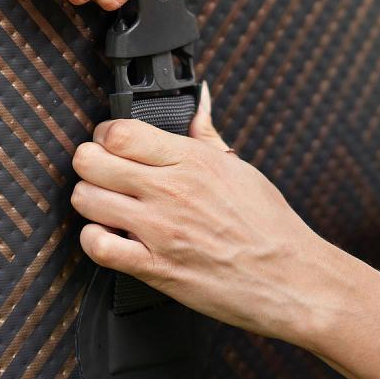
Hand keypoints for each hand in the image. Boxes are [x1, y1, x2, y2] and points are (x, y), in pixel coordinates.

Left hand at [70, 82, 346, 342]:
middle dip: (89, 164)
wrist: (291, 278)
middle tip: (100, 172)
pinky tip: (108, 237)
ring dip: (89, 202)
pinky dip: (94, 241)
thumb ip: (207, 134)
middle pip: (92, 161)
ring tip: (104, 206)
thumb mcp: (240, 168)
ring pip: (87, 201)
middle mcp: (172, 191)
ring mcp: (161, 230)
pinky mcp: (157, 268)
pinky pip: (99, 248)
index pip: (120, 131)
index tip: (110, 143)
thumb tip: (200, 100)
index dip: (105, 135)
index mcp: (192, 160)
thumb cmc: (270, 225)